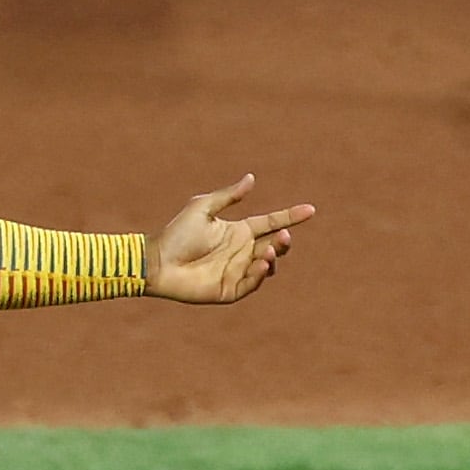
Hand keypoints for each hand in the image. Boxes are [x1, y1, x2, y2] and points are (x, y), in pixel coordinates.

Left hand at [146, 173, 314, 302]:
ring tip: (268, 251)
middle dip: (283, 241)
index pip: (271, 222)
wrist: (158, 261)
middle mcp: (242, 251)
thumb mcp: (203, 208)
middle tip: (283, 235)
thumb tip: (251, 178)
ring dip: (272, 258)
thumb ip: (228, 196)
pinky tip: (259, 263)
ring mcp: (238, 271)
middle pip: (274, 245)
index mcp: (239, 231)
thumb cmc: (177, 234)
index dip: (290, 216)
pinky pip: (252, 283)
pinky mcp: (230, 290)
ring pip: (267, 266)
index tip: (310, 210)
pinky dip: (259, 274)